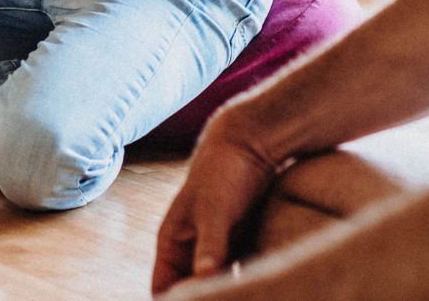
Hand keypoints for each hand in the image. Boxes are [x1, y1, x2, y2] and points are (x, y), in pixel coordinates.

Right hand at [151, 109, 281, 292]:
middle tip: (235, 298)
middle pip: (192, 291)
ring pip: (217, 285)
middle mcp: (190, 249)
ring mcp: (215, 248)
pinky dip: (248, 285)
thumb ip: (210, 247)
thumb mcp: (215, 211)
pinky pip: (241, 275)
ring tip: (250, 295)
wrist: (250, 143)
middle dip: (205, 298)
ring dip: (229, 292)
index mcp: (172, 242)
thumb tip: (205, 280)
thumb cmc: (224, 172)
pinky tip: (264, 288)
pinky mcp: (240, 246)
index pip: (164, 289)